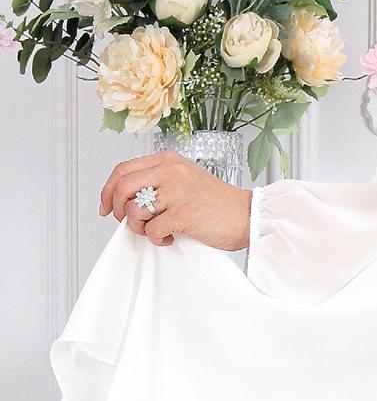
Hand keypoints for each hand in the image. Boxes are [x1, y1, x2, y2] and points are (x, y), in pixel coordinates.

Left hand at [98, 150, 252, 252]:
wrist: (247, 215)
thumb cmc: (217, 203)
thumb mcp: (185, 179)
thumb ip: (157, 182)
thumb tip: (125, 200)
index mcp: (169, 160)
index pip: (123, 170)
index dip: (107, 191)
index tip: (106, 207)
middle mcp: (171, 171)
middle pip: (121, 188)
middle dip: (116, 210)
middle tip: (126, 222)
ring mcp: (177, 191)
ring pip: (134, 211)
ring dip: (140, 228)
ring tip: (157, 230)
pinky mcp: (183, 213)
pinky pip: (151, 230)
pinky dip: (157, 240)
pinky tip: (171, 238)